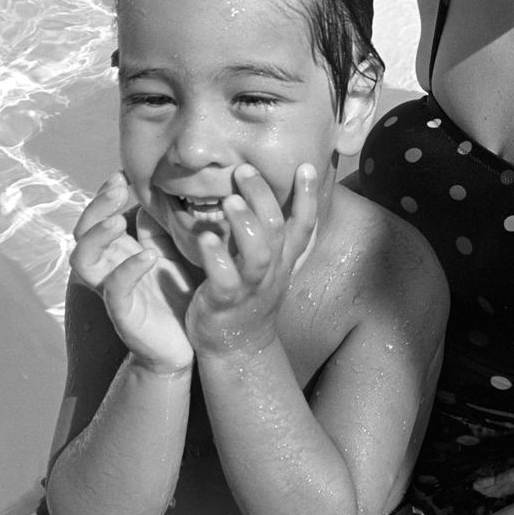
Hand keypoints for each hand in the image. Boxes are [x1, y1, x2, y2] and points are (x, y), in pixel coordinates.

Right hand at [70, 172, 194, 371]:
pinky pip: (115, 289)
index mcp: (119, 250)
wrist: (185, 341)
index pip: (100, 215)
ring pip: (83, 259)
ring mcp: (111, 289)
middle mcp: (108, 266)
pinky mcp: (123, 313)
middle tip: (117, 187)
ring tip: (116, 220)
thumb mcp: (173, 251)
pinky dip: (127, 269)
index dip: (105, 193)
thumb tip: (155, 191)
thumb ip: (160, 225)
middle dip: (96, 206)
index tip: (122, 173)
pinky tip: (146, 256)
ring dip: (97, 236)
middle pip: (82, 231)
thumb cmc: (177, 292)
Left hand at [185, 163, 317, 357]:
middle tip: (244, 170)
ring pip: (258, 253)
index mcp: (283, 260)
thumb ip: (268, 237)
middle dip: (264, 197)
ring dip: (245, 224)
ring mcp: (251, 288)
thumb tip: (259, 199)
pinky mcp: (226, 302)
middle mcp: (272, 271)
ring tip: (230, 200)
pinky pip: (225, 279)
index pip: (303, 225)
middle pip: (277, 229)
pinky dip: (217, 258)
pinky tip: (205, 239)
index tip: (306, 166)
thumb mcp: (269, 267)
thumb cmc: (248, 299)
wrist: (238, 348)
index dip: (308, 197)